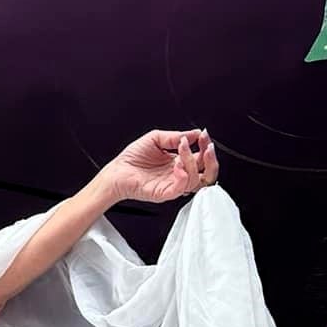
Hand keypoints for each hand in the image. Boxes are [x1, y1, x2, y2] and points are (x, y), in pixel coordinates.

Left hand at [105, 129, 219, 204]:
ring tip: (181, 148)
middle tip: (206, 146)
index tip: (204, 135)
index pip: (201, 159)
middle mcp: (178, 175)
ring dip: (192, 162)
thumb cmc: (132, 158)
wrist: (117, 171)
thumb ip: (176, 136)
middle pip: (206, 174)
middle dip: (210, 158)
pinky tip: (177, 165)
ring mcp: (172, 185)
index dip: (205, 147)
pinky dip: (182, 176)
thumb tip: (195, 133)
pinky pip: (180, 189)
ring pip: (196, 181)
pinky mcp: (164, 193)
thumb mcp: (156, 138)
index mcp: (178, 162)